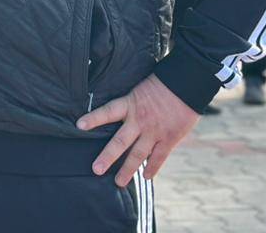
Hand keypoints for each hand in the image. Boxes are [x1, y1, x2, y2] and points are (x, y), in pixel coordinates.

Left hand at [78, 74, 200, 186]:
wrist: (187, 82)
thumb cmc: (162, 83)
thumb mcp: (141, 88)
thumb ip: (131, 103)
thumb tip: (120, 113)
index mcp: (130, 103)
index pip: (108, 111)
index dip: (94, 118)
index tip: (79, 125)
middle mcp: (140, 120)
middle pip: (120, 142)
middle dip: (107, 157)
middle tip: (95, 170)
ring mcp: (154, 131)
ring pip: (138, 154)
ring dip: (128, 170)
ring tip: (118, 182)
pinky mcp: (169, 138)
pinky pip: (159, 157)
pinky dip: (152, 168)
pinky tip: (146, 177)